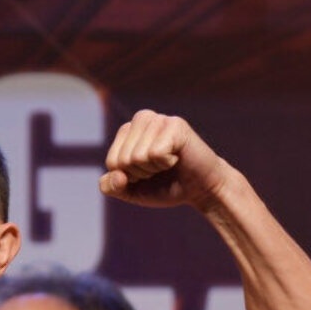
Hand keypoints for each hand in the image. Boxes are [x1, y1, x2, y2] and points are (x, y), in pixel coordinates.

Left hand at [99, 110, 228, 210]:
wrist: (200, 189)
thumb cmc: (164, 185)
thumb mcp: (131, 191)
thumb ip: (111, 187)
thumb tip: (117, 175)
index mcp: (127, 130)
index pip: (112, 162)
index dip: (129, 177)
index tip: (147, 172)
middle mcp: (141, 118)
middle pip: (123, 160)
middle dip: (141, 173)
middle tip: (160, 168)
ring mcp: (159, 119)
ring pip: (137, 157)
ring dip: (154, 168)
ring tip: (168, 162)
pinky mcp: (175, 125)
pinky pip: (155, 153)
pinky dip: (166, 163)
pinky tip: (177, 157)